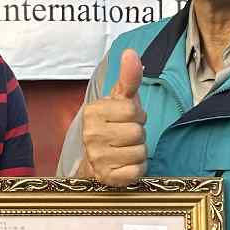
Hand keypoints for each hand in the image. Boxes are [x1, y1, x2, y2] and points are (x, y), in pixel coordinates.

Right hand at [79, 50, 146, 187]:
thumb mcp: (119, 100)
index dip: (137, 115)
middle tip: (126, 136)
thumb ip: (128, 77)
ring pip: (139, 151)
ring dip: (139, 151)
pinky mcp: (108, 177)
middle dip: (138, 134)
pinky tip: (126, 164)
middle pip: (137, 131)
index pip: (133, 110)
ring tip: (125, 149)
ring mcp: (98, 158)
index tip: (126, 119)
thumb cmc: (111, 125)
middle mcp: (90, 135)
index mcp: (93, 112)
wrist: (95, 160)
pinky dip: (138, 168)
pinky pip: (137, 170)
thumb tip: (131, 53)